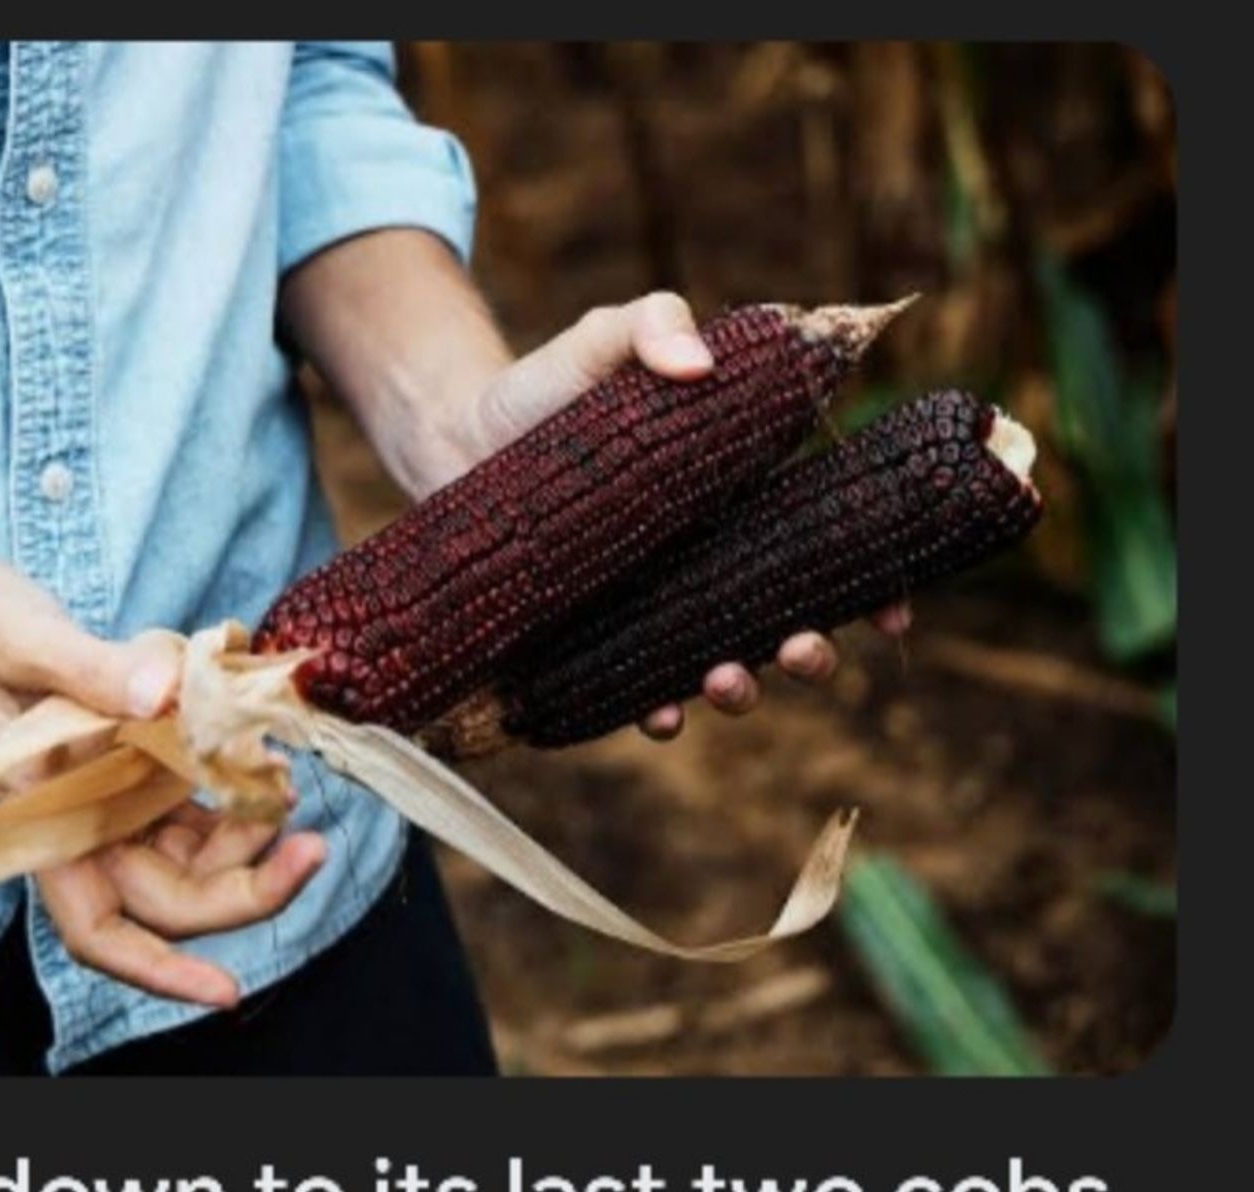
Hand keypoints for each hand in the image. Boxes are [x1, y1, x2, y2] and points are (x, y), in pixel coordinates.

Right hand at [0, 537, 323, 1005]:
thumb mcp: (27, 641)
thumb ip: (96, 670)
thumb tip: (169, 693)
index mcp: (41, 819)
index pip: (99, 930)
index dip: (161, 971)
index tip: (229, 990)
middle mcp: (76, 822)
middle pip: (169, 897)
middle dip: (246, 885)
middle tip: (313, 844)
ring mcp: (103, 794)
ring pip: (190, 853)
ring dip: (246, 833)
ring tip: (285, 776)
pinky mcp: (123, 758)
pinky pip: (189, 799)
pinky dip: (232, 786)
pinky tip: (264, 752)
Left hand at [444, 291, 912, 741]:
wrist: (449, 438)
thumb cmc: (541, 390)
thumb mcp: (600, 342)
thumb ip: (651, 324)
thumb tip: (695, 363)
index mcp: (736, 496)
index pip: (825, 542)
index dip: (872, 584)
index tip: (893, 607)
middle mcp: (703, 562)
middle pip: (786, 621)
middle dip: (810, 652)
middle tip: (800, 649)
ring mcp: (649, 607)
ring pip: (719, 666)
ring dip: (739, 690)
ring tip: (725, 682)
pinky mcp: (590, 639)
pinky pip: (632, 692)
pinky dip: (655, 713)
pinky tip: (659, 715)